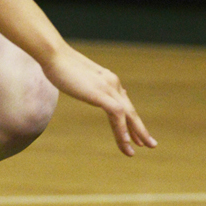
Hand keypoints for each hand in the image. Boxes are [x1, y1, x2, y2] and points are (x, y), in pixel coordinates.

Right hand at [42, 42, 155, 157]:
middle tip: (151, 144)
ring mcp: (108, 87)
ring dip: (134, 134)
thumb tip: (90, 91)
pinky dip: (123, 130)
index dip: (131, 120)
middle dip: (140, 129)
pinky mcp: (101, 93)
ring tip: (136, 151)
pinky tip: (126, 143)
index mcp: (107, 79)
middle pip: (130, 110)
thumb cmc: (59, 64)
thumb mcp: (78, 78)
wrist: (53, 54)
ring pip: (127, 115)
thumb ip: (88, 85)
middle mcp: (112, 82)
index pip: (124, 103)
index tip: (135, 134)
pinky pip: (117, 115)